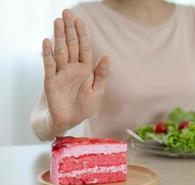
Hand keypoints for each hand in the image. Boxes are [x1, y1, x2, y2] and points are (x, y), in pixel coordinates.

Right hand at [42, 9, 108, 130]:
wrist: (68, 121)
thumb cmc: (85, 107)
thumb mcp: (97, 92)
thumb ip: (101, 74)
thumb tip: (107, 56)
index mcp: (86, 70)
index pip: (84, 48)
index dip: (82, 34)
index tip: (79, 20)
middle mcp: (73, 68)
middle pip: (71, 45)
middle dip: (69, 29)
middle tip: (66, 13)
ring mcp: (61, 73)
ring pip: (60, 51)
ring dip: (59, 36)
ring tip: (57, 21)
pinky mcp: (50, 80)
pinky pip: (49, 65)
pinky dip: (47, 53)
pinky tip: (46, 41)